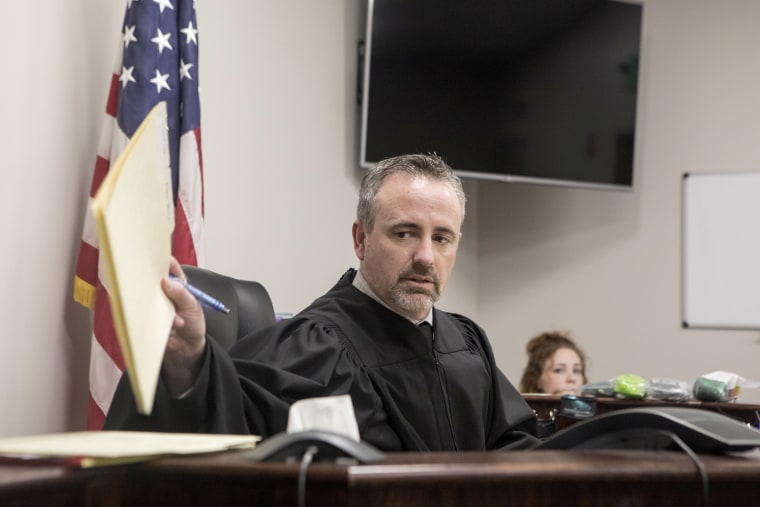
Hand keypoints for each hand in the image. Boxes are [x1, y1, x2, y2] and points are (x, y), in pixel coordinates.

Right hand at [160, 257, 206, 396]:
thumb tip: (165, 281)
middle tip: (150, 279)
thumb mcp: (193, 308)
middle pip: (153, 280)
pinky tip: (167, 327)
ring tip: (176, 320)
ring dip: (158, 306)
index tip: (158, 256)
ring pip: (147, 296)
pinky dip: (153, 319)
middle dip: (152, 279)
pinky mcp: (146, 318)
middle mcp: (164, 293)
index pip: (170, 269)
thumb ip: (181, 294)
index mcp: (178, 286)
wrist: (186, 351)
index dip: (165, 261)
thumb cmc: (194, 325)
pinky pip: (142, 313)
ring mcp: (154, 305)